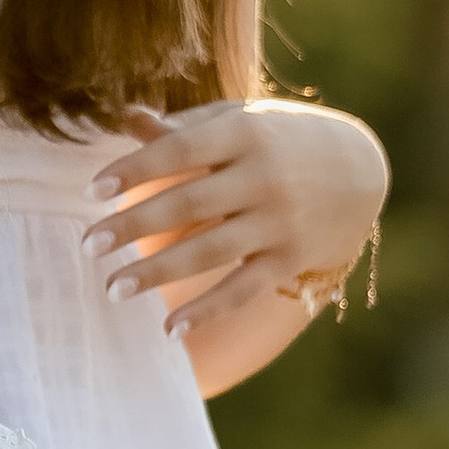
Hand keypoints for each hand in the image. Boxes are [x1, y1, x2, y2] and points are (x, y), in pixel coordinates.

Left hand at [85, 97, 383, 348]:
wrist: (361, 168)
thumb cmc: (279, 139)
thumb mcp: (239, 121)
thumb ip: (184, 126)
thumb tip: (126, 118)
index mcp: (246, 133)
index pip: (180, 150)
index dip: (135, 169)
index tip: (91, 191)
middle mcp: (264, 177)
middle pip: (190, 204)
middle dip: (135, 226)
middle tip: (87, 246)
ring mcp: (281, 221)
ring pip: (211, 251)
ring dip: (159, 272)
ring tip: (112, 289)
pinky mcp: (292, 258)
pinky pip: (244, 289)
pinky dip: (208, 311)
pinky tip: (169, 330)